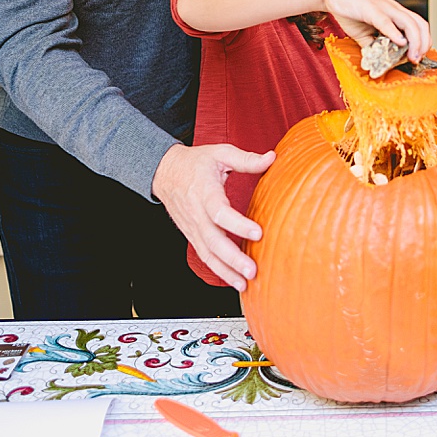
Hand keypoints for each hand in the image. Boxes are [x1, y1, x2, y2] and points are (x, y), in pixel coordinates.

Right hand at [151, 142, 275, 291]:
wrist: (164, 172)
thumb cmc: (196, 163)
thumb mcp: (220, 153)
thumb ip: (246, 159)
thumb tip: (272, 158)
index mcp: (204, 191)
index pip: (219, 211)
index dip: (237, 224)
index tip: (258, 233)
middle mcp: (196, 213)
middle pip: (213, 240)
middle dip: (232, 258)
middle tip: (252, 270)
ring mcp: (193, 227)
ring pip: (208, 253)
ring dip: (226, 271)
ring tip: (244, 283)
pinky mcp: (192, 235)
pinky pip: (205, 256)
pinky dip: (218, 270)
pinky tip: (234, 280)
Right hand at [322, 0, 430, 62]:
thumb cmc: (349, 10)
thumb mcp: (364, 33)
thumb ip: (373, 46)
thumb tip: (379, 62)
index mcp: (395, 13)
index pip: (418, 26)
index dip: (423, 42)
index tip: (418, 57)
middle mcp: (394, 9)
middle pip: (419, 24)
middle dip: (423, 44)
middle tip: (418, 60)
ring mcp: (384, 8)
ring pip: (409, 23)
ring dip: (415, 42)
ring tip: (412, 57)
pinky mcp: (370, 9)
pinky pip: (386, 22)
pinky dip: (395, 33)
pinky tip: (399, 43)